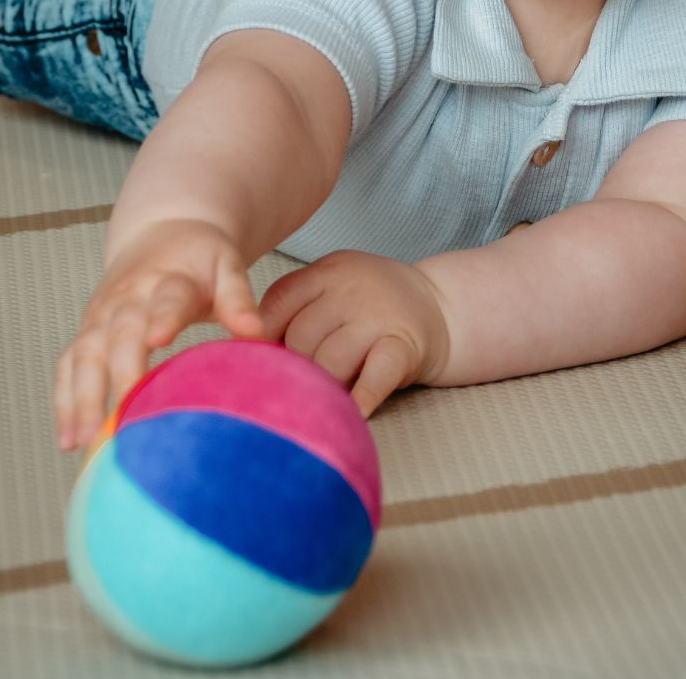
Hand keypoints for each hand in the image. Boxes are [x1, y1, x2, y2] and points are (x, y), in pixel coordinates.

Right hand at [54, 218, 260, 450]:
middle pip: (119, 336)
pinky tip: (68, 441)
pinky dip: (64, 401)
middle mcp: (128, 297)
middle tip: (125, 420)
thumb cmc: (200, 258)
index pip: (167, 299)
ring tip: (85, 441)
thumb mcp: (227, 265)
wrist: (163, 230)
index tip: (159, 341)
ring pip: (85, 354)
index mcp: (170, 279)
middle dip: (119, 375)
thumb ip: (238, 297)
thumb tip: (256, 333)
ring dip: (83, 397)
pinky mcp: (87, 331)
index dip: (164, 319)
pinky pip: (67, 366)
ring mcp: (102, 315)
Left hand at [259, 250, 449, 416]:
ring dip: (323, 388)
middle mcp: (351, 289)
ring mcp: (380, 315)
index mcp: (327, 271)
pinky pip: (376, 376)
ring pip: (331, 361)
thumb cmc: (372, 306)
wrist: (440, 306)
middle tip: (295, 387)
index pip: (278, 302)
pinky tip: (351, 414)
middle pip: (301, 337)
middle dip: (294, 368)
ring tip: (322, 401)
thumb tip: (245, 353)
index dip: (262, 337)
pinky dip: (361, 398)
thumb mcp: (334, 287)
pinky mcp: (405, 345)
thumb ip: (297, 308)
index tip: (258, 362)